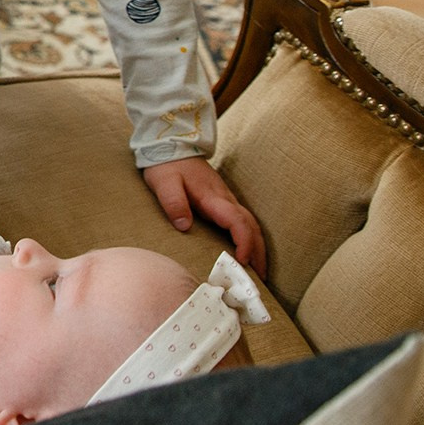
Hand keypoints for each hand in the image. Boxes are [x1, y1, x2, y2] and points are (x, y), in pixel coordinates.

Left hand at [142, 156, 267, 273]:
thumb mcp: (164, 183)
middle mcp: (226, 199)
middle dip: (258, 253)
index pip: (238, 222)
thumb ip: (173, 203)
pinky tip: (247, 252)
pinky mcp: (222, 201)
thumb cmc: (167, 165)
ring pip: (251, 224)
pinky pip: (243, 222)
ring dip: (257, 247)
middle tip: (260, 280)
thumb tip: (185, 226)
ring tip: (258, 273)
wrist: (172, 145)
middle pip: (252, 227)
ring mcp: (226, 200)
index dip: (244, 243)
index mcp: (213, 198)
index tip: (243, 261)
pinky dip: (250, 239)